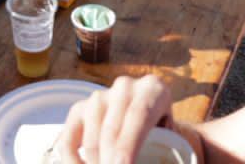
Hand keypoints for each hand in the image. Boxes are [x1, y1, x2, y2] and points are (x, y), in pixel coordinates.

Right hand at [56, 75, 174, 163]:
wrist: (155, 125)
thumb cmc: (167, 138)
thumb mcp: (176, 141)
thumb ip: (172, 153)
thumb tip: (171, 162)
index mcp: (153, 90)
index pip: (138, 115)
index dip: (128, 145)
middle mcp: (124, 88)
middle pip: (111, 130)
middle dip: (109, 161)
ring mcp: (99, 97)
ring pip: (90, 138)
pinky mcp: (79, 110)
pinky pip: (68, 139)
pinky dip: (72, 161)